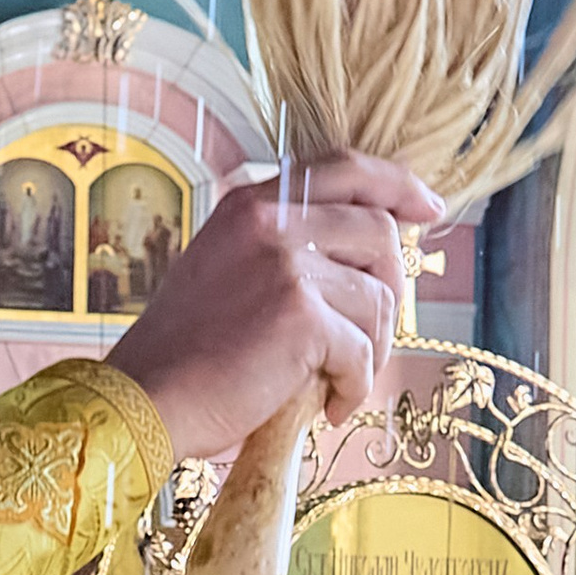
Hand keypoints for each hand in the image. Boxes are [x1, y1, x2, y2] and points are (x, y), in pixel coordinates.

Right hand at [109, 153, 439, 464]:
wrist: (146, 399)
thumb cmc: (187, 355)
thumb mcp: (226, 272)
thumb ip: (283, 250)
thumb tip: (363, 262)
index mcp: (251, 204)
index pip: (344, 169)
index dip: (396, 186)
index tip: (429, 208)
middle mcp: (270, 220)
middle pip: (379, 233)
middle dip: (390, 292)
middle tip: (372, 340)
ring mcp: (286, 263)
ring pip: (378, 299)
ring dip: (371, 351)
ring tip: (336, 383)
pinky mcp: (301, 314)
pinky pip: (363, 350)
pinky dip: (355, 386)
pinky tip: (330, 405)